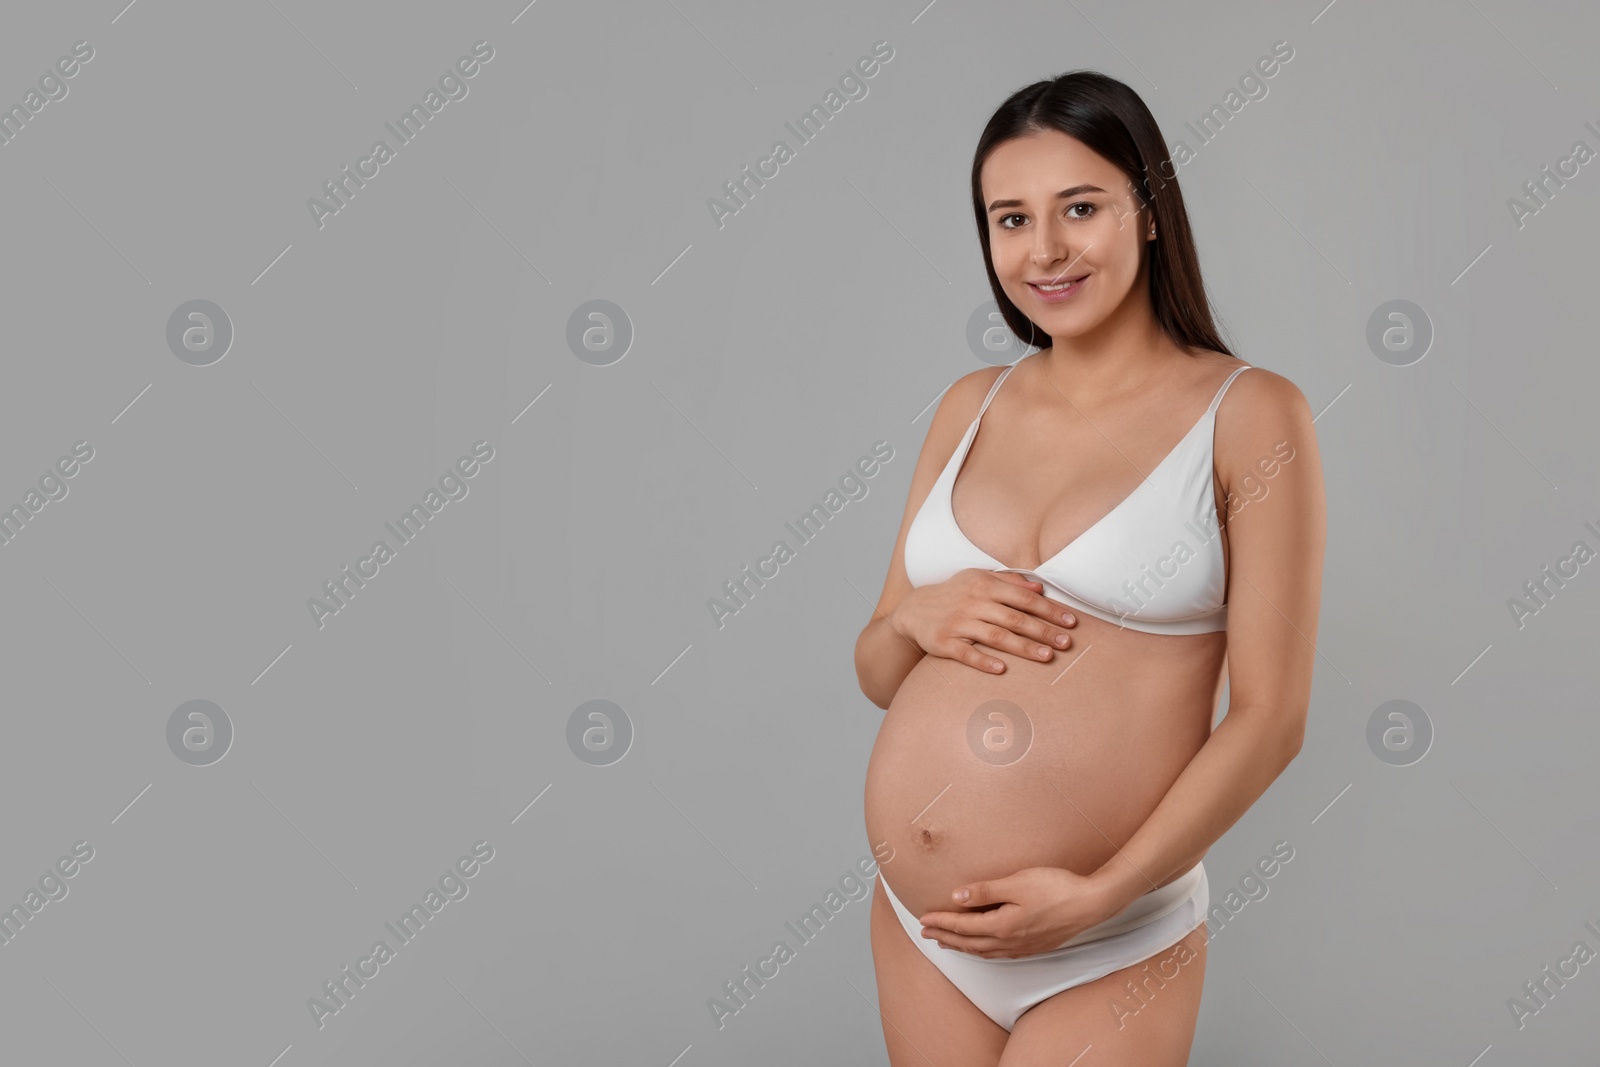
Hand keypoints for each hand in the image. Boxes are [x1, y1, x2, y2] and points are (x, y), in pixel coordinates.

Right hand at [890, 570, 1076, 673]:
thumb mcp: (978, 579)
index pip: (1024, 598)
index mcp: (985, 585)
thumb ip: (1009, 582)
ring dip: (1023, 647)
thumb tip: (1040, 588)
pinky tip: (1002, 669)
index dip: (1049, 610)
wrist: (913, 610)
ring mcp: (958, 623)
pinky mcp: (944, 642)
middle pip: (1015, 618)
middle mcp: (973, 602)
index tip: (1071, 622)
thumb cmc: (954, 594)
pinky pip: (967, 653)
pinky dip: (984, 661)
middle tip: (1066, 643)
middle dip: (1043, 631)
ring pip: (996, 636)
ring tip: (1047, 657)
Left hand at [916, 866, 1117, 958]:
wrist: (1092, 904)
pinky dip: (982, 951)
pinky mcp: (1034, 946)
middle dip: (945, 937)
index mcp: (1003, 926)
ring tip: (946, 942)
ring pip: (983, 951)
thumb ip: (986, 891)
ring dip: (962, 947)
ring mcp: (1023, 947)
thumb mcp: (1017, 883)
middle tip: (925, 933)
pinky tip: (982, 948)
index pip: (963, 927)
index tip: (923, 919)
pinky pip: (999, 954)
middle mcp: (1010, 942)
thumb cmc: (1056, 888)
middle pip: (969, 943)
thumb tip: (956, 897)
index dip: (941, 922)